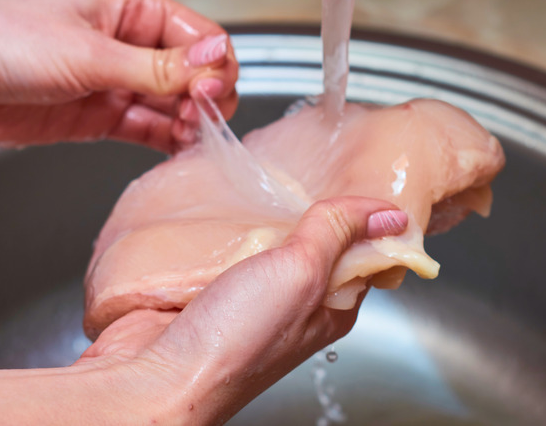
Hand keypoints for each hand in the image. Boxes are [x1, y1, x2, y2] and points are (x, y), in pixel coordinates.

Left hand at [0, 0, 237, 150]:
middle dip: (206, 98)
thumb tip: (216, 60)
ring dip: (190, 124)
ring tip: (191, 139)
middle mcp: (128, 44)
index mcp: (131, 8)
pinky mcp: (100, 116)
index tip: (210, 93)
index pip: (199, 37)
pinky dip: (168, 141)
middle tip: (202, 120)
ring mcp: (115, 82)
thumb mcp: (89, 53)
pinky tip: (179, 149)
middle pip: (193, 74)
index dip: (214, 67)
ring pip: (175, 105)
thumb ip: (158, 66)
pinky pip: (148, 129)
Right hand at [77, 197, 408, 423]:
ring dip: (258, 218)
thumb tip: (388, 214)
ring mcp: (249, 298)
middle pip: (310, 242)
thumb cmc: (236, 341)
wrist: (157, 375)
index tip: (354, 173)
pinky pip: (224, 250)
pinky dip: (223, 231)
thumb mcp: (303, 274)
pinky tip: (219, 211)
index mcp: (330, 307)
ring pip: (264, 243)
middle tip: (296, 169)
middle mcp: (293, 305)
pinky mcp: (209, 291)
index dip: (361, 214)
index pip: (361, 251)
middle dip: (302, 207)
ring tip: (255, 182)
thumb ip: (338, 235)